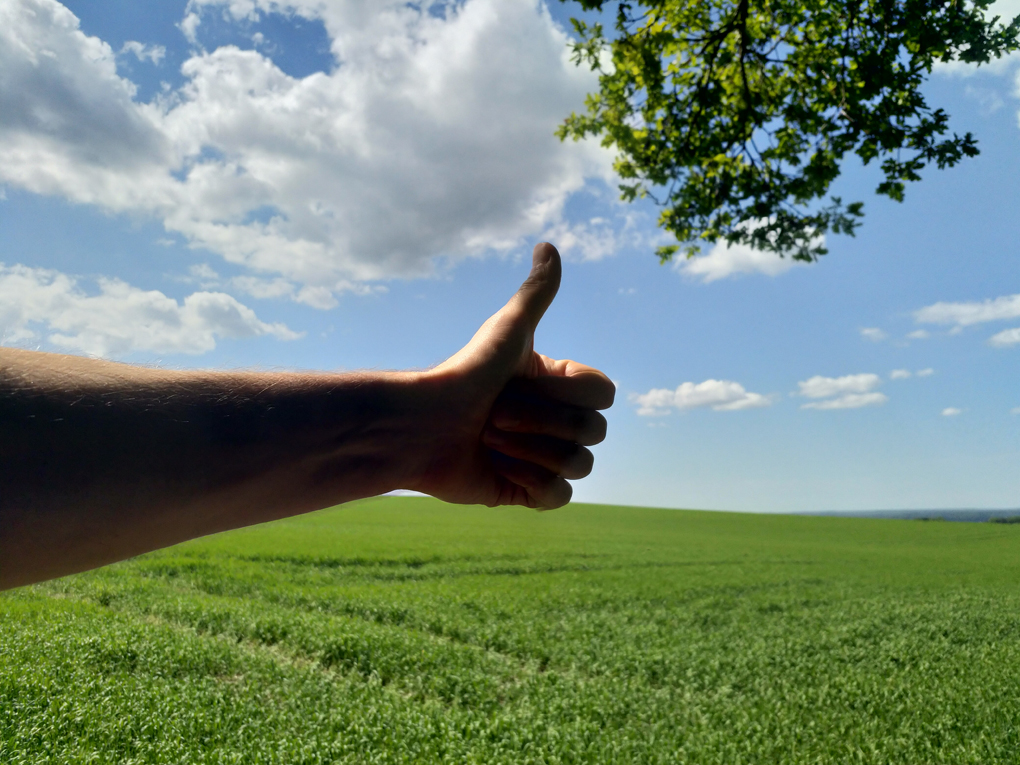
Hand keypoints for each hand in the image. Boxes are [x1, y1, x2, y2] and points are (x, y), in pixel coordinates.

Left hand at [408, 243, 614, 508]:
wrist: (419, 426)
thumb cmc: (463, 375)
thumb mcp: (506, 331)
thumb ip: (536, 293)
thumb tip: (547, 245)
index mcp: (559, 386)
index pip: (603, 395)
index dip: (566, 392)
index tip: (522, 380)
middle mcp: (556, 421)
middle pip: (593, 432)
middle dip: (541, 422)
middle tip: (494, 414)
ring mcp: (544, 458)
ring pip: (579, 465)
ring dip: (531, 451)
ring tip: (490, 439)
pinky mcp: (527, 492)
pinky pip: (559, 496)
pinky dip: (532, 484)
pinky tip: (499, 469)